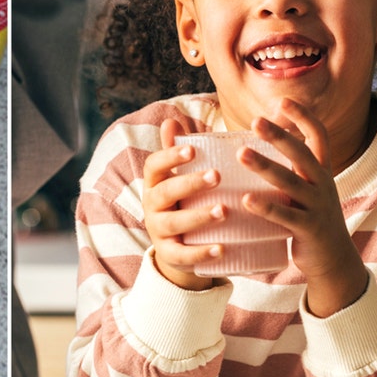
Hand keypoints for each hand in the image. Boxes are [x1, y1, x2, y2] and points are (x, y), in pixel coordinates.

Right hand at [141, 118, 225, 290]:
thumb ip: (177, 152)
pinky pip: (183, 255)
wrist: (175, 247)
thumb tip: (172, 120)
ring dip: (199, 216)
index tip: (193, 149)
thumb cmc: (182, 202)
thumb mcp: (177, 177)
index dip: (170, 156)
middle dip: (190, 183)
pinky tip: (222, 248)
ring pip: (174, 223)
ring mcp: (158, 232)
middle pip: (166, 193)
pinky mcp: (170, 255)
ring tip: (224, 210)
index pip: (154, 165)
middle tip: (217, 175)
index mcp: (155, 182)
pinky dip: (201, 253)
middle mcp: (152, 205)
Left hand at [240, 99, 368, 315]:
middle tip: (255, 120)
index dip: (303, 117)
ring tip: (241, 153)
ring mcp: (318, 207)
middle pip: (302, 154)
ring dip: (265, 166)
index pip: (318, 136)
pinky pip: (286, 216)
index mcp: (321, 172)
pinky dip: (266, 207)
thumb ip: (289, 170)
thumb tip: (254, 147)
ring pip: (290, 182)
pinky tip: (246, 200)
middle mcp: (322, 185)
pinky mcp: (309, 230)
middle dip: (279, 135)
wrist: (334, 261)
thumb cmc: (309, 220)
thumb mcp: (306, 191)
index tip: (282, 100)